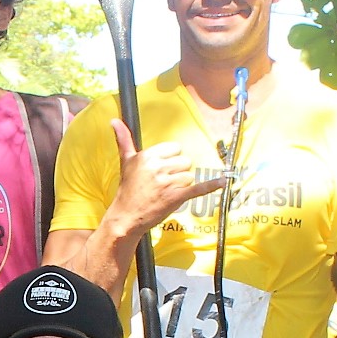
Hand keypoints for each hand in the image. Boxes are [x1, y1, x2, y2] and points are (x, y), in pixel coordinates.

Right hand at [106, 120, 221, 237]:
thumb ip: (124, 139)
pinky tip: (222, 181)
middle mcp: (157, 167)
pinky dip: (211, 185)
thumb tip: (114, 121)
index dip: (171, 159)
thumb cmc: (127, 189)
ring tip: (167, 192)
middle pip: (185, 161)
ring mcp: (167, 182)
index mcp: (147, 155)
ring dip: (182, 185)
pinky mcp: (175, 197)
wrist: (126, 216)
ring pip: (189, 176)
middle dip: (178, 172)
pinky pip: (198, 188)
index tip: (162, 169)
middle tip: (164, 183)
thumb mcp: (125, 162)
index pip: (174, 148)